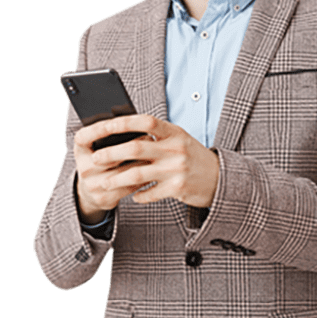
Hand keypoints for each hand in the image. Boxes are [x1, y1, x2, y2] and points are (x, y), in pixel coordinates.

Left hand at [74, 115, 218, 217]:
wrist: (220, 178)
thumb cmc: (192, 156)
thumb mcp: (179, 139)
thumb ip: (157, 135)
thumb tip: (125, 132)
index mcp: (174, 133)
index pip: (146, 122)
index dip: (124, 123)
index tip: (105, 126)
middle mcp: (175, 149)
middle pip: (135, 148)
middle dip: (111, 154)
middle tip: (96, 158)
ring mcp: (176, 169)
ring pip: (138, 174)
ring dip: (117, 178)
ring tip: (105, 182)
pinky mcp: (178, 188)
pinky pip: (149, 193)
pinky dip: (138, 195)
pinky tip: (132, 195)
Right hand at [74, 123, 153, 223]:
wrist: (91, 189)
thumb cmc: (102, 159)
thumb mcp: (97, 145)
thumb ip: (110, 134)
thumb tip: (132, 121)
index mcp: (80, 149)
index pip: (85, 137)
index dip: (99, 129)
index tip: (117, 122)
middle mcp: (84, 168)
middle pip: (110, 155)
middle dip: (132, 146)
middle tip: (150, 138)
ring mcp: (93, 185)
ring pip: (123, 172)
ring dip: (142, 162)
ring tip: (154, 154)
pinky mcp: (104, 198)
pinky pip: (129, 187)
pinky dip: (143, 178)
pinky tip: (152, 170)